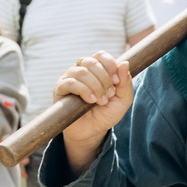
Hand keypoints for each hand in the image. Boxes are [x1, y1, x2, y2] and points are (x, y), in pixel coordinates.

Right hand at [53, 52, 133, 174]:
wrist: (92, 131)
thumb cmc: (106, 113)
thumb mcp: (122, 100)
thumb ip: (126, 83)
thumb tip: (125, 63)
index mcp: (96, 69)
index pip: (101, 55)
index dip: (111, 65)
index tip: (117, 81)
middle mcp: (81, 71)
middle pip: (91, 62)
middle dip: (104, 78)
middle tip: (109, 94)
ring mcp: (69, 79)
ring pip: (81, 71)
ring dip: (95, 86)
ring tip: (101, 101)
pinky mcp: (60, 90)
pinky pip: (70, 83)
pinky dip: (84, 90)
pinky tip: (91, 101)